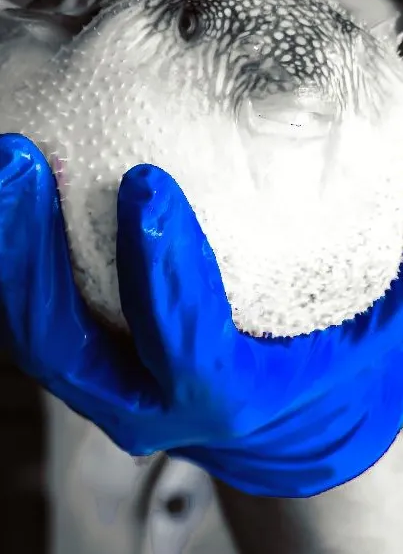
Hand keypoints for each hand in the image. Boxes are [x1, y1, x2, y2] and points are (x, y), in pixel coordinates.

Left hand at [1, 133, 402, 497]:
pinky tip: (15, 192)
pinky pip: (33, 315)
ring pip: (34, 333)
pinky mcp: (86, 362)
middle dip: (36, 257)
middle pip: (69, 348)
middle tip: (23, 162)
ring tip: (6, 161)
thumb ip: (364, 256)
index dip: (164, 271)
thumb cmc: (330, 357)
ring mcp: (108, 387)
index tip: (147, 185)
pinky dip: (14, 257)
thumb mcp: (368, 322)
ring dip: (9, 250)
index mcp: (230, 399)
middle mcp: (154, 405)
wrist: (289, 421)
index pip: (185, 347)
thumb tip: (378, 155)